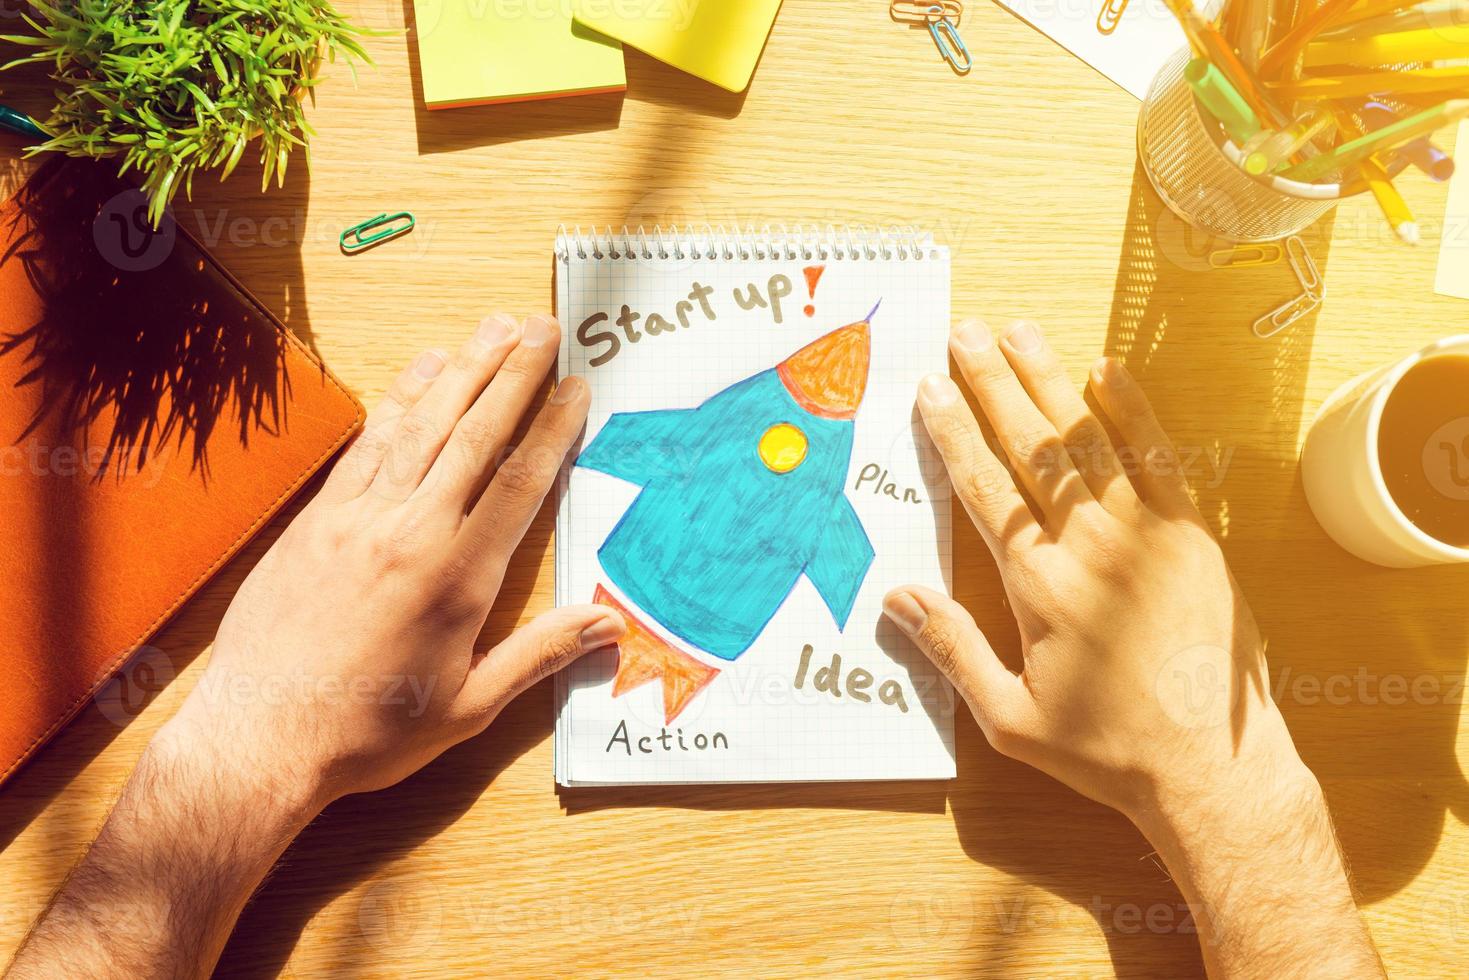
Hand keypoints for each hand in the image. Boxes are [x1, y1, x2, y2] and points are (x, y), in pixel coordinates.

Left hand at [156, 313, 624, 813]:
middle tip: (543, 325)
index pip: (519, 482)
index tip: (576, 386)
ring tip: (494, 327)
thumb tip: (610, 623)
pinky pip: (368, 444)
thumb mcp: (470, 706)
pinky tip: (422, 370)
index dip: (552, 428)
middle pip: (473, 435)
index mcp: (457, 578)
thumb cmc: (370, 732)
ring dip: (462, 370)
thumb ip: (541, 654)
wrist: (260, 738)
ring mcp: (357, 518)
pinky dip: (399, 400)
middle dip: (514, 374)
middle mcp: (409, 532)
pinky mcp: (317, 519)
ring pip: (421, 425)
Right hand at [882, 316, 1305, 824]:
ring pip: (1088, 442)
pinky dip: (1133, 412)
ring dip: (1051, 383)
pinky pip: (1158, 460)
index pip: (985, 491)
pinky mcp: (1191, 539)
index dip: (954, 435)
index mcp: (1038, 587)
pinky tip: (1108, 371)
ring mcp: (1146, 537)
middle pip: (1031, 450)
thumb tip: (897, 597)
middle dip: (994, 386)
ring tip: (1019, 334)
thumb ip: (953, 650)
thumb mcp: (1010, 718)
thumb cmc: (1104, 749)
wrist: (1212, 766)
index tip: (932, 389)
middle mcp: (1089, 548)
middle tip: (966, 334)